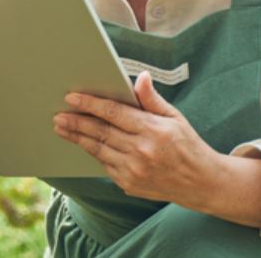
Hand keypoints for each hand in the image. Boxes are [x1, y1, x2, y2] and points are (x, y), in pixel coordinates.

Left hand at [52, 71, 223, 208]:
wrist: (202, 183)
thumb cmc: (187, 145)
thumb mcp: (175, 117)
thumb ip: (152, 98)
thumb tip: (140, 77)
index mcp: (153, 130)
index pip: (114, 113)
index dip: (90, 104)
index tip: (71, 98)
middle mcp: (141, 152)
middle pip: (101, 132)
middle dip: (76, 122)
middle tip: (58, 114)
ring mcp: (134, 171)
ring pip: (98, 150)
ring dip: (77, 138)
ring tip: (61, 127)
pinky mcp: (129, 184)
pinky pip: (105, 165)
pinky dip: (93, 152)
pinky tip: (81, 142)